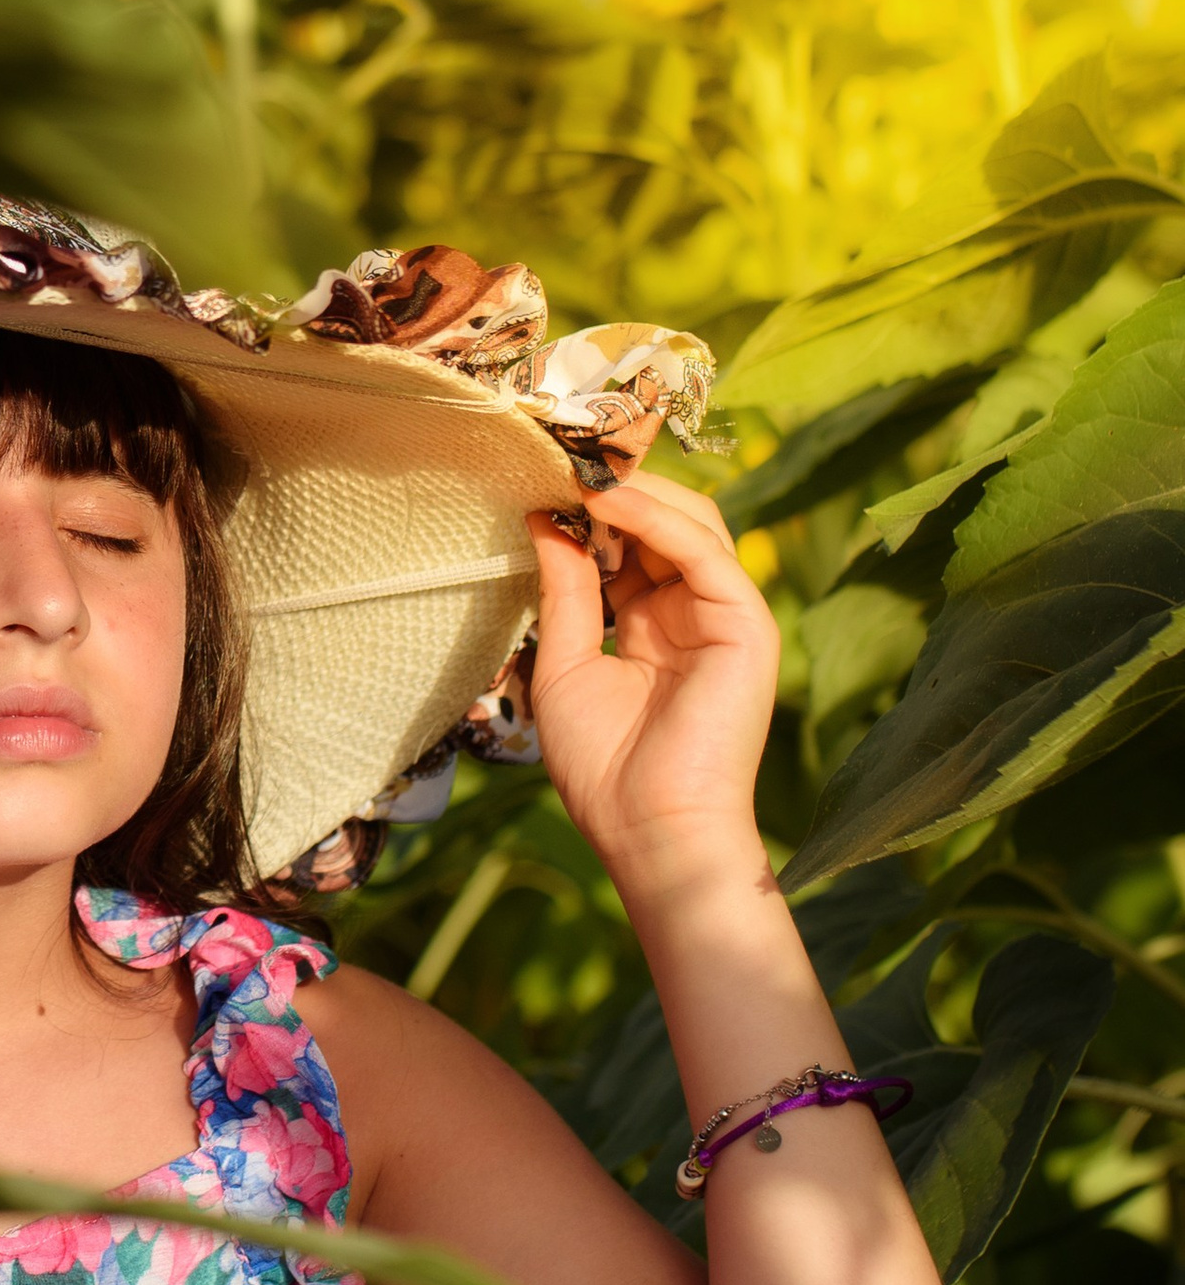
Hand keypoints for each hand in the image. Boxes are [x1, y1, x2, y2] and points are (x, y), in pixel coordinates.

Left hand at [525, 475, 779, 896]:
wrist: (651, 832)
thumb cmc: (605, 767)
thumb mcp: (566, 662)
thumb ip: (565, 590)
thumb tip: (544, 520)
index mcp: (652, 623)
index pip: (629, 543)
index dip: (589, 507)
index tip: (538, 472)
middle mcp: (691, 611)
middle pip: (662, 521)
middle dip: (612, 484)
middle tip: (557, 451)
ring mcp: (724, 614)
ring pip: (689, 522)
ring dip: (631, 490)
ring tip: (576, 466)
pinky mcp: (746, 622)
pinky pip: (702, 550)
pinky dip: (655, 517)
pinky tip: (607, 499)